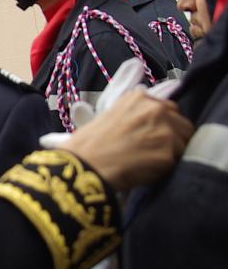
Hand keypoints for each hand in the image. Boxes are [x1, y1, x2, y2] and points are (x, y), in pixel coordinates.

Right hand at [66, 89, 192, 189]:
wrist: (85, 165)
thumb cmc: (88, 144)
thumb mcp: (108, 116)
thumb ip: (133, 114)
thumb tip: (147, 123)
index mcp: (139, 97)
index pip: (168, 109)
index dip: (162, 124)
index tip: (152, 135)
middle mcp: (156, 109)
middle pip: (182, 124)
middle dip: (173, 137)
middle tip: (154, 151)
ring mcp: (165, 131)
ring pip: (184, 144)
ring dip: (172, 154)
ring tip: (150, 163)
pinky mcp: (168, 154)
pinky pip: (177, 162)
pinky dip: (165, 169)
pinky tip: (148, 171)